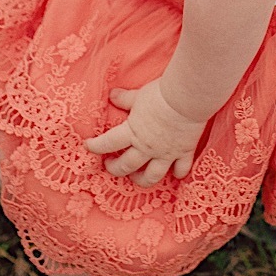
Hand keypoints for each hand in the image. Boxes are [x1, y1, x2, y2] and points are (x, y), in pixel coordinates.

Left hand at [85, 81, 205, 186]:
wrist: (187, 99)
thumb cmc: (161, 95)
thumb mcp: (139, 96)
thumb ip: (125, 99)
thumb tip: (111, 95)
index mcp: (133, 133)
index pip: (108, 143)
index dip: (96, 146)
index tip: (88, 146)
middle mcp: (147, 148)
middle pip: (127, 166)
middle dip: (115, 169)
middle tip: (110, 166)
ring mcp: (165, 153)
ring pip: (151, 176)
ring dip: (142, 180)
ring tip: (136, 177)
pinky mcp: (183, 152)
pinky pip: (181, 170)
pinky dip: (178, 174)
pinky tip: (175, 174)